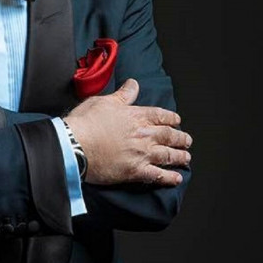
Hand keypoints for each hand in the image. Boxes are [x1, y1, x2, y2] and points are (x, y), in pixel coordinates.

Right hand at [64, 79, 191, 186]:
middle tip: (187, 140)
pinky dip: (169, 177)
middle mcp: (143, 135)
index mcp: (136, 116)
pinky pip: (158, 175)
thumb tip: (133, 84)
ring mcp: (141, 154)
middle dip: (180, 138)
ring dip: (179, 156)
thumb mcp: (104, 101)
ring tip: (186, 158)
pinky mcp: (135, 171)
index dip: (171, 118)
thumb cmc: (86, 122)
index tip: (177, 120)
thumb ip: (122, 95)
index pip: (160, 115)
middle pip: (169, 136)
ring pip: (168, 155)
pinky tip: (176, 178)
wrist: (75, 144)